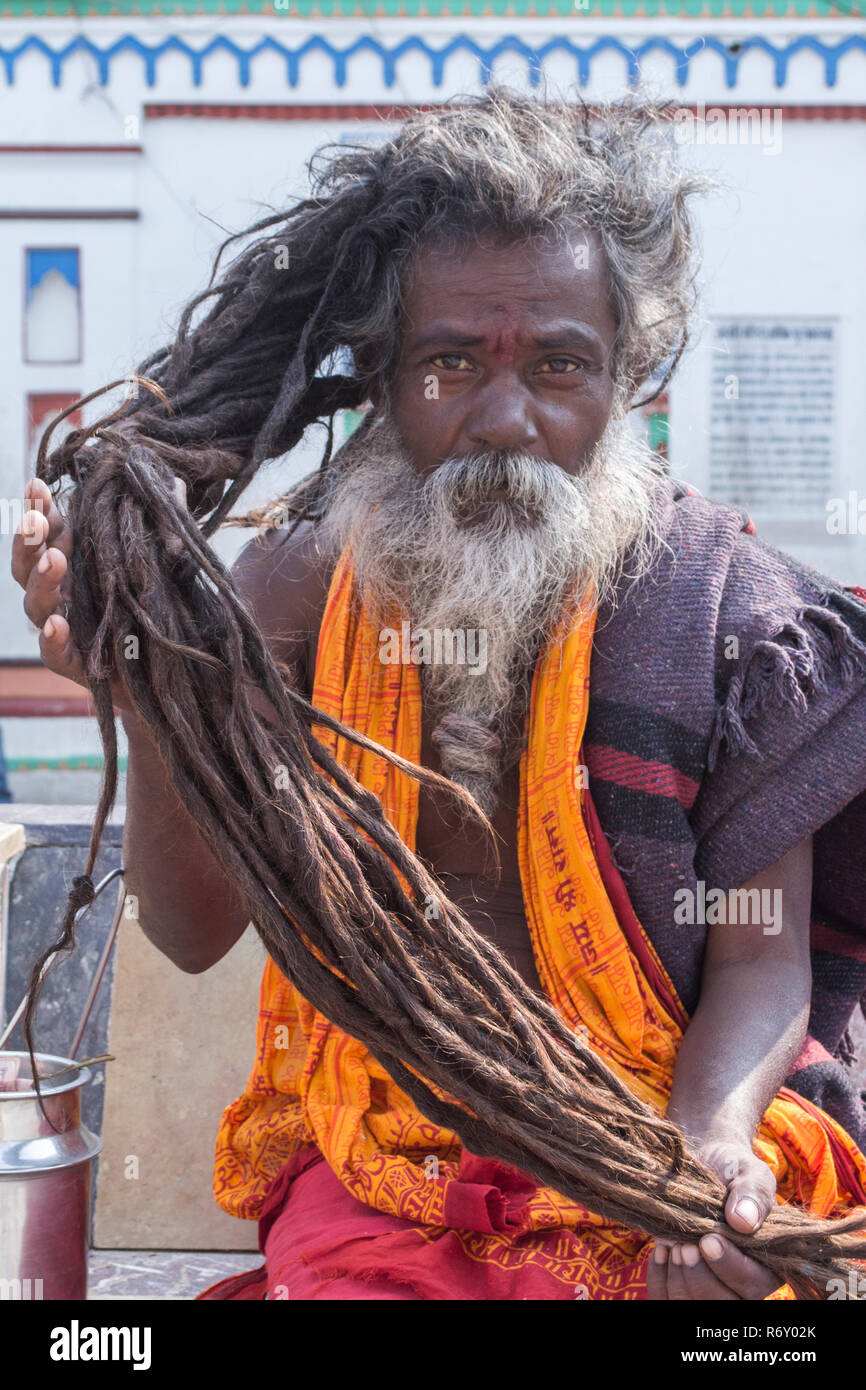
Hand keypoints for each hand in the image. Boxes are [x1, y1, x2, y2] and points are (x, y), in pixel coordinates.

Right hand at [12, 475, 186, 714]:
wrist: (176, 676)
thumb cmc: (162, 613)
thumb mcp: (168, 566)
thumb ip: (164, 527)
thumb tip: (177, 484)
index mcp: (77, 566)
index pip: (49, 534)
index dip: (40, 511)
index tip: (38, 485)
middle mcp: (64, 596)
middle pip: (29, 565)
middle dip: (30, 540)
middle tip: (37, 520)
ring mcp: (67, 630)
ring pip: (36, 605)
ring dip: (42, 580)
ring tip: (54, 559)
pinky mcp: (78, 666)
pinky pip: (55, 653)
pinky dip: (53, 638)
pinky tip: (57, 622)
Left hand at [646, 1140, 780, 1299]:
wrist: (703, 1165)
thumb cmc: (731, 1169)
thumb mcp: (748, 1172)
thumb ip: (752, 1193)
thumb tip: (744, 1222)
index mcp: (768, 1264)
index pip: (751, 1283)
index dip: (728, 1266)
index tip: (707, 1240)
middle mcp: (744, 1286)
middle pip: (722, 1303)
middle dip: (699, 1277)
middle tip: (685, 1244)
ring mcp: (713, 1289)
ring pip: (693, 1306)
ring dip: (677, 1277)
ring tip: (673, 1242)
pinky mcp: (685, 1286)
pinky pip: (668, 1300)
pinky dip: (659, 1278)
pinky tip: (661, 1248)